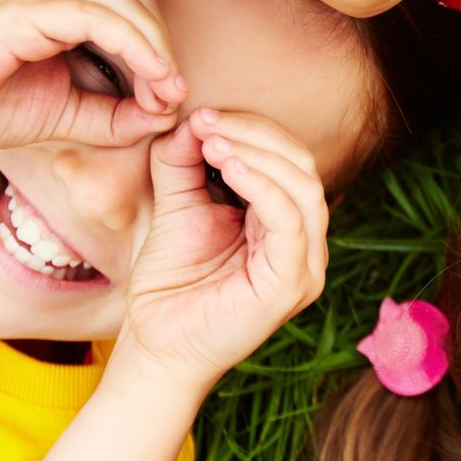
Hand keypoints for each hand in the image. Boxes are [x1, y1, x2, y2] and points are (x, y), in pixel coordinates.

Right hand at [0, 0, 184, 148]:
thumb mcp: (61, 115)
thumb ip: (111, 116)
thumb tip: (165, 116)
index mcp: (52, 0)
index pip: (127, 6)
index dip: (158, 48)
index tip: (170, 97)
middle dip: (163, 45)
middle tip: (174, 93)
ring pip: (121, 0)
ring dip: (155, 47)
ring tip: (168, 89)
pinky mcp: (21, 7)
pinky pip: (95, 16)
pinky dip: (133, 46)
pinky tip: (149, 78)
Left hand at [115, 111, 329, 391]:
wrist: (155, 345)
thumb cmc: (170, 284)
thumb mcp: (176, 206)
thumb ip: (183, 162)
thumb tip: (191, 119)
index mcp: (284, 223)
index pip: (287, 159)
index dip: (251, 128)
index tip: (202, 115)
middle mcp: (304, 243)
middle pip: (301, 166)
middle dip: (255, 134)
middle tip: (207, 121)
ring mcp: (305, 265)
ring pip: (303, 189)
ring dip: (258, 154)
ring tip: (214, 142)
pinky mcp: (292, 284)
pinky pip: (290, 223)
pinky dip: (263, 187)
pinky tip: (229, 167)